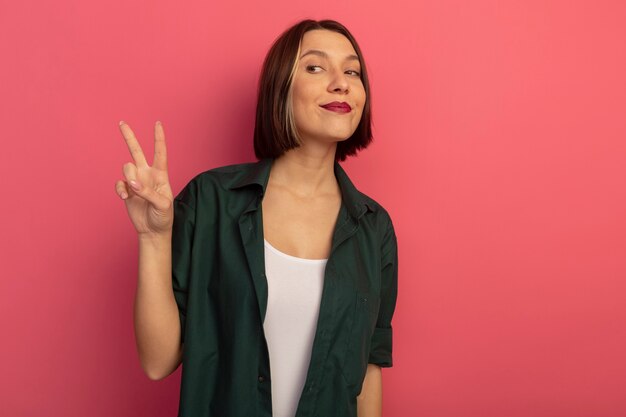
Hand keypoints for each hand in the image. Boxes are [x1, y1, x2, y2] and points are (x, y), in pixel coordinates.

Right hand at [115, 121, 173, 236]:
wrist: (153, 230)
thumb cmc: (163, 217)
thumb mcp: (162, 205)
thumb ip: (148, 192)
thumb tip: (132, 183)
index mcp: (161, 175)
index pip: (160, 153)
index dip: (159, 138)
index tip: (157, 123)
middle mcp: (147, 174)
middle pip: (137, 151)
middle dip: (129, 137)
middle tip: (121, 122)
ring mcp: (136, 181)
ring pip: (126, 167)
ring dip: (129, 177)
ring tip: (133, 191)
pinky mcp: (126, 190)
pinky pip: (119, 183)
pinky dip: (120, 189)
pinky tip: (126, 198)